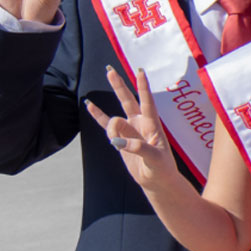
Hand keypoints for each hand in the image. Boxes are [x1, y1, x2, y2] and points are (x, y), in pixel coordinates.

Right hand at [84, 66, 177, 188]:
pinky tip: (89, 105)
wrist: (156, 180)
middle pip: (128, 100)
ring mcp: (129, 130)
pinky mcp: (120, 139)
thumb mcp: (154, 159)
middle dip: (119, 85)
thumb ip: (138, 148)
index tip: (140, 71)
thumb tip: (117, 142)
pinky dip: (97, 115)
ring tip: (108, 130)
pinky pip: (106, 124)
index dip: (143, 87)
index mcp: (153, 125)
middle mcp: (141, 123)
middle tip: (110, 70)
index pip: (147, 102)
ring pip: (115, 116)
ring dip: (107, 120)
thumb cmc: (161, 169)